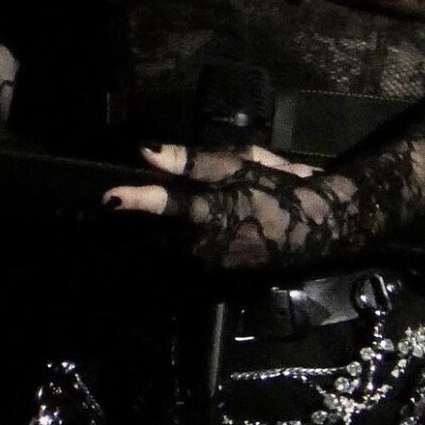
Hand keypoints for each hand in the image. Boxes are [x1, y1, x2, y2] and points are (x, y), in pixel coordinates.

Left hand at [103, 143, 353, 269]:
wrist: (316, 227)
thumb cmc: (279, 187)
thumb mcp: (241, 164)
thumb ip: (193, 161)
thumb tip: (149, 151)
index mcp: (211, 213)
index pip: (164, 203)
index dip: (135, 199)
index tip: (107, 196)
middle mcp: (204, 244)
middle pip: (165, 225)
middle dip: (159, 208)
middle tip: (178, 189)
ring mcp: (209, 262)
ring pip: (177, 238)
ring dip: (178, 222)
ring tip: (218, 202)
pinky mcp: (217, 272)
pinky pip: (193, 248)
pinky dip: (192, 234)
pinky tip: (222, 218)